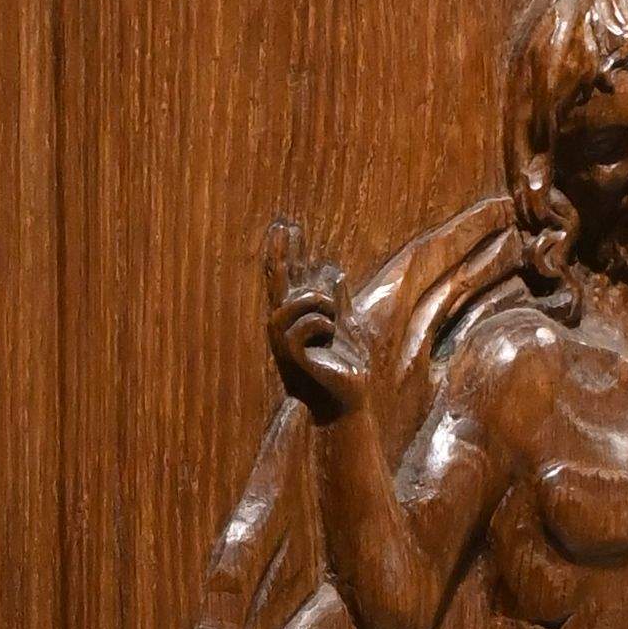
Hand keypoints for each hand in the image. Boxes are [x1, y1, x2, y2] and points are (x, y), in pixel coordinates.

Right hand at [264, 213, 363, 418]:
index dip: (287, 254)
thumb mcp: (348, 328)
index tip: (288, 227)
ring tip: (331, 313)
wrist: (350, 402)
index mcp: (298, 320)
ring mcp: (286, 343)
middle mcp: (286, 329)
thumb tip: (335, 272)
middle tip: (286, 226)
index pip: (288, 282)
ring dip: (316, 302)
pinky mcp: (292, 357)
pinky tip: (330, 329)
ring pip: (293, 303)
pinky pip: (301, 326)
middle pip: (277, 284)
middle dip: (282, 254)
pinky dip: (320, 322)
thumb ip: (340, 303)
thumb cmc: (347, 368)